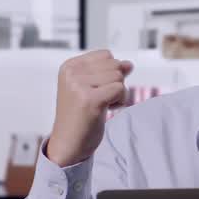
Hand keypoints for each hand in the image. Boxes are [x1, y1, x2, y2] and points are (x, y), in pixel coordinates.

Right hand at [46, 50, 133, 165]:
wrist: (69, 143)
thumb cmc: (81, 116)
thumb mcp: (93, 87)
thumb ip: (109, 72)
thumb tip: (129, 64)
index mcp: (69, 66)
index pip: (106, 55)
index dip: (110, 73)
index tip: (97, 89)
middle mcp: (72, 73)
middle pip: (114, 65)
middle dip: (115, 83)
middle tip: (100, 99)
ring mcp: (79, 85)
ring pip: (119, 77)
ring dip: (118, 93)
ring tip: (102, 105)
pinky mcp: (90, 99)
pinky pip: (120, 89)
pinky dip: (120, 101)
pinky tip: (106, 110)